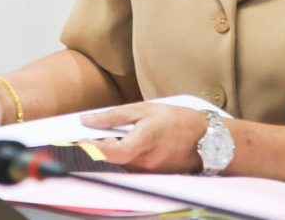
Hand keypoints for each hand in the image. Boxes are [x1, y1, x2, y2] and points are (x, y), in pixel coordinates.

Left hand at [81, 103, 208, 172]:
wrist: (206, 138)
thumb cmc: (175, 119)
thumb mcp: (144, 109)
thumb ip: (114, 116)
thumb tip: (86, 120)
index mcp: (143, 142)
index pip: (111, 152)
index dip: (92, 149)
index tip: (78, 142)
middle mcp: (145, 162)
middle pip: (111, 160)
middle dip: (100, 148)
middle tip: (90, 136)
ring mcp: (149, 172)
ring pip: (120, 164)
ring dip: (113, 152)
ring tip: (117, 136)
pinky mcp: (153, 176)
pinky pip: (131, 167)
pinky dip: (126, 157)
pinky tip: (131, 144)